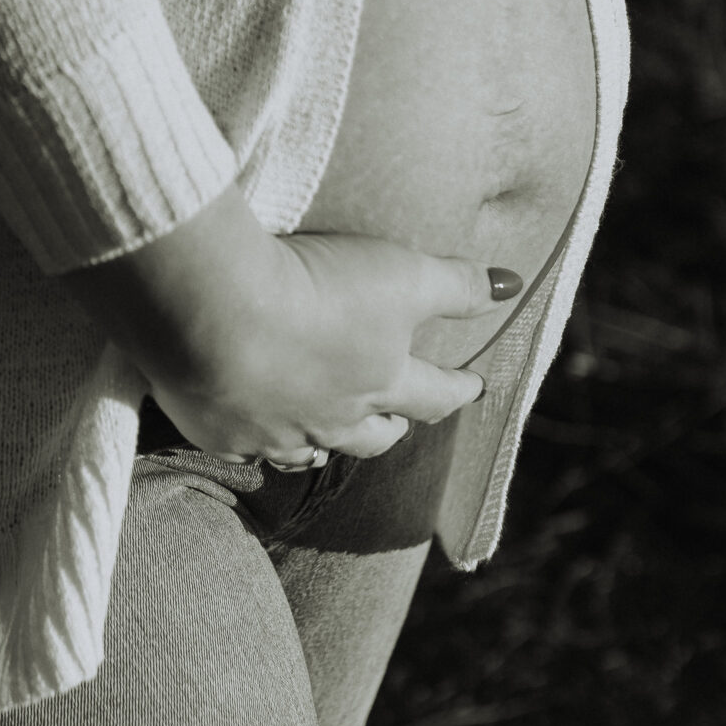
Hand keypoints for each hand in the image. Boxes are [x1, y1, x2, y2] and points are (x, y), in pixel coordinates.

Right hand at [146, 227, 516, 463]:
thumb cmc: (316, 288)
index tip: (475, 387)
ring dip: (323, 443)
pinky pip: (243, 446)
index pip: (434, 395)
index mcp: (380, 382)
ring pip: (307, 451)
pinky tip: (248, 428)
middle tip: (400, 421)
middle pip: (372, 437)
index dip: (458, 389)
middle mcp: (330, 419)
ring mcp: (270, 431)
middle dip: (392, 428)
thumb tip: (514, 287)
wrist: (210, 309)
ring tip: (325, 437)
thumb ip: (457, 284)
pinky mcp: (214, 429)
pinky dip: (253, 439)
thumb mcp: (401, 273)